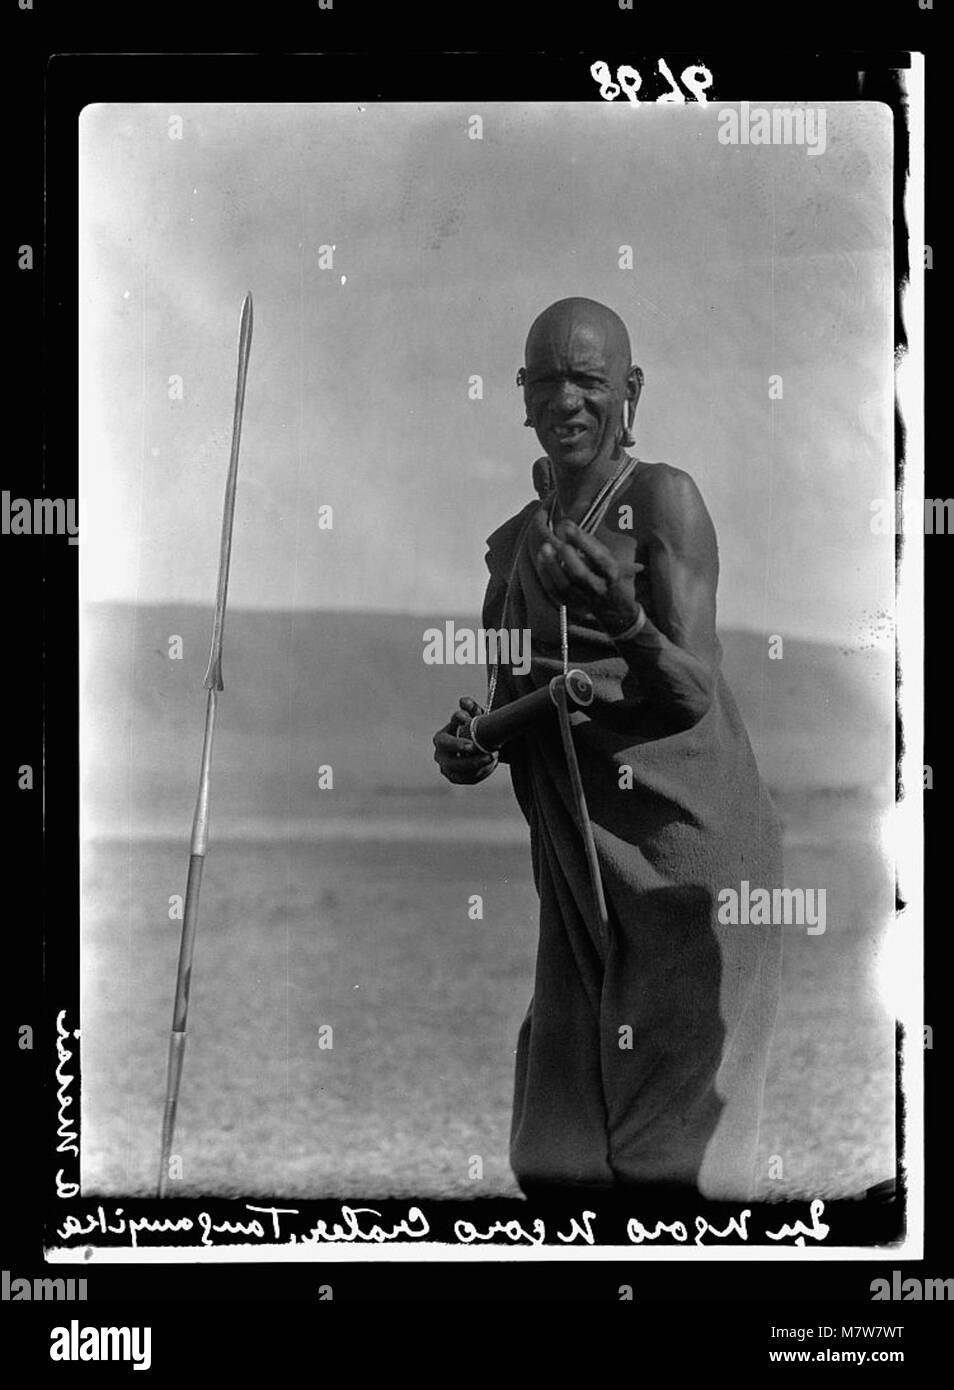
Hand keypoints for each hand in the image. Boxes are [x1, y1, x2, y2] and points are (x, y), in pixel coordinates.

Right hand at [432, 696, 498, 783]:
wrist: (477, 744)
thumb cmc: (473, 727)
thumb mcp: (473, 715)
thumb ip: (470, 707)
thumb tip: (464, 701)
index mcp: (440, 738)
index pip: (444, 740)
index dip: (457, 741)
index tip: (470, 730)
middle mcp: (440, 755)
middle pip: (450, 762)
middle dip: (468, 759)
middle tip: (486, 753)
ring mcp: (447, 769)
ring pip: (461, 772)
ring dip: (478, 765)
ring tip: (493, 757)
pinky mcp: (456, 778)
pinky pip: (468, 779)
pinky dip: (481, 772)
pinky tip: (491, 765)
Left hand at [529, 507, 644, 635]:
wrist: (614, 608)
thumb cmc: (608, 575)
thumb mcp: (610, 557)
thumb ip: (590, 543)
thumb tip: (566, 525)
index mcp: (612, 573)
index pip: (599, 557)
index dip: (582, 540)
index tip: (567, 525)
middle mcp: (599, 588)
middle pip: (581, 574)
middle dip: (567, 555)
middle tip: (556, 539)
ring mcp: (584, 599)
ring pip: (565, 585)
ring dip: (553, 565)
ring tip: (545, 547)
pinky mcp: (571, 606)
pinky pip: (555, 592)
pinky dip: (546, 575)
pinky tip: (542, 559)